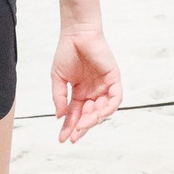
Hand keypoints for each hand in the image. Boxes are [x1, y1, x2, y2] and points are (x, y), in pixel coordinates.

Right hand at [50, 28, 121, 144]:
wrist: (77, 34)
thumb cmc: (67, 52)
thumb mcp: (58, 78)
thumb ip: (59, 97)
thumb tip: (59, 117)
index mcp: (80, 93)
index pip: (75, 114)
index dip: (69, 127)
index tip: (62, 138)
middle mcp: (93, 92)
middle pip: (89, 116)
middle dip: (82, 127)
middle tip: (74, 136)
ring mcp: (104, 87)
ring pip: (102, 110)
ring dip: (93, 120)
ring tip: (83, 125)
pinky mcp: (114, 79)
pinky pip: (115, 99)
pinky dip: (108, 108)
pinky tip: (99, 114)